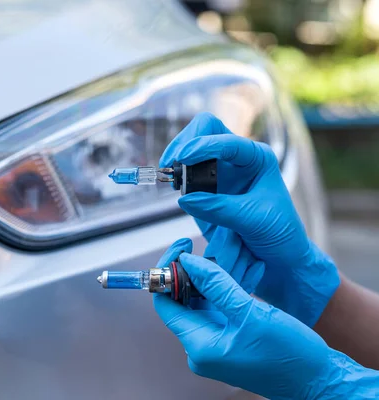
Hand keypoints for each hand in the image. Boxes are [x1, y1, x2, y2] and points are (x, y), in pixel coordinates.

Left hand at [154, 246, 378, 399]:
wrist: (320, 382)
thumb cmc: (290, 355)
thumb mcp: (251, 313)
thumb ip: (216, 285)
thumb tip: (188, 262)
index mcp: (199, 344)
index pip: (165, 303)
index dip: (169, 272)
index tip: (182, 248)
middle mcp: (201, 346)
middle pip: (183, 301)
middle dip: (195, 272)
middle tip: (208, 249)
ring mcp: (215, 344)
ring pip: (202, 302)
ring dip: (214, 279)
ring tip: (231, 258)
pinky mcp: (229, 340)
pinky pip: (219, 309)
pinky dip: (227, 290)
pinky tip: (244, 272)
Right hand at [160, 113, 339, 326]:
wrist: (278, 256)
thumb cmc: (279, 233)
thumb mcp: (254, 219)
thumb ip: (220, 208)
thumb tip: (185, 199)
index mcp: (257, 158)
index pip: (227, 141)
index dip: (204, 145)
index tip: (184, 157)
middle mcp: (237, 159)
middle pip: (206, 129)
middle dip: (186, 141)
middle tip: (172, 161)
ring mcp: (219, 172)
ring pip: (191, 146)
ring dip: (177, 157)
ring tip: (170, 176)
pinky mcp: (204, 188)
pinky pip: (185, 172)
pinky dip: (175, 174)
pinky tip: (173, 185)